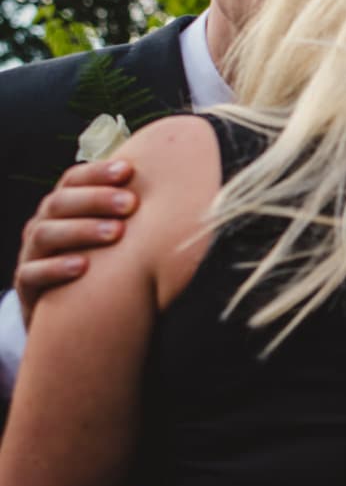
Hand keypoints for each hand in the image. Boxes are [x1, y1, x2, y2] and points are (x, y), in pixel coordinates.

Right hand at [14, 160, 138, 324]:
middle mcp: (44, 226)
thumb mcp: (115, 239)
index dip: (97, 173)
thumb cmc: (103, 267)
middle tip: (131, 203)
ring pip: (45, 234)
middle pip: (60, 203)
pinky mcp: (27, 286)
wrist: (74, 315)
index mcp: (64, 209)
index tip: (128, 171)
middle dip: (95, 200)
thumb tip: (179, 191)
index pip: (72, 181)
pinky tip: (82, 267)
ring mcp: (32, 255)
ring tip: (116, 233)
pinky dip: (56, 268)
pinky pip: (32, 273)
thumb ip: (131, 215)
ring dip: (81, 230)